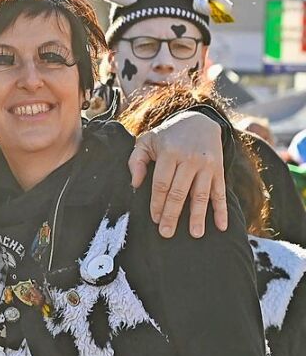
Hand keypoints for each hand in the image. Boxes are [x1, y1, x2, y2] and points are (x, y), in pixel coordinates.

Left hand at [129, 110, 226, 238]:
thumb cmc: (167, 136)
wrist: (199, 120)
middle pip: (179, 192)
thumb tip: (135, 184)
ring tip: (195, 234)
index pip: (162, 183)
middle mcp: (190, 159)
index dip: (157, 203)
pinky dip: (221, 210)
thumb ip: (136, 161)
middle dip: (173, 214)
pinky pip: (220, 192)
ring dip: (198, 216)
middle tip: (167, 233)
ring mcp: (207, 165)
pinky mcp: (219, 169)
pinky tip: (221, 226)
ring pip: (201, 194)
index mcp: (170, 153)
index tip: (155, 219)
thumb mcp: (147, 141)